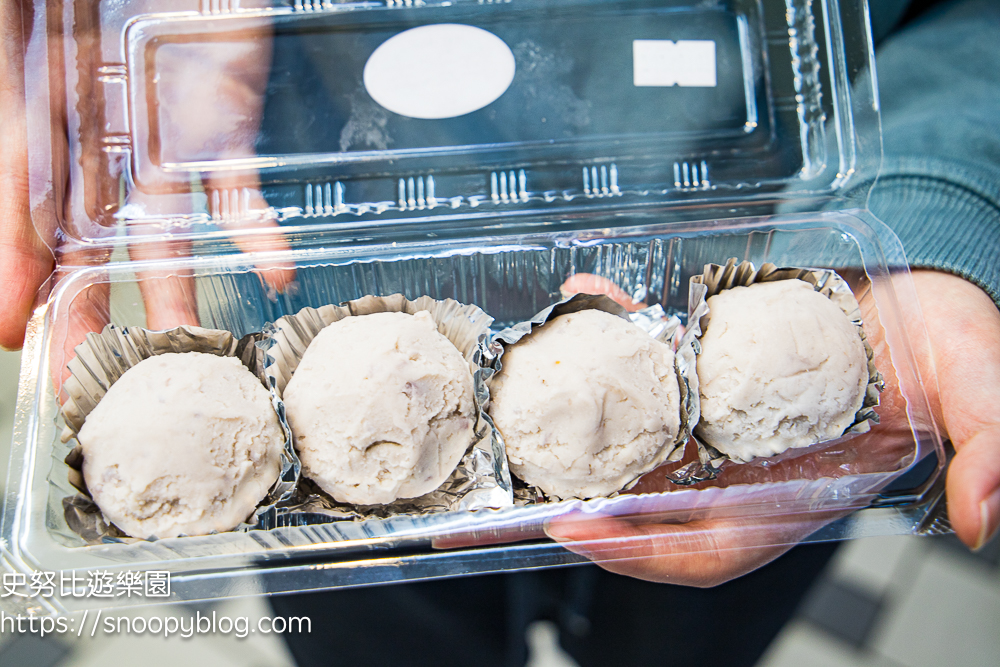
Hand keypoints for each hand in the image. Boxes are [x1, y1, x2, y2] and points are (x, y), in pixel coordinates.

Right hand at [0, 2, 294, 394]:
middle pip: (86, 242)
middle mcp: (97, 139)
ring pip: (163, 234)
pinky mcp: (222, 128)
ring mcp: (162, 139)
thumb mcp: (21, 25)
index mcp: (37, 113)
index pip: (22, 207)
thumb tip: (8, 160)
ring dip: (175, 295)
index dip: (16, 271)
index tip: (14, 335)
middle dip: (86, 307)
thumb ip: (15, 94)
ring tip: (186, 353)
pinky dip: (257, 232)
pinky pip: (239, 190)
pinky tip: (276, 274)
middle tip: (88, 375)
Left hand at [547, 270, 999, 585]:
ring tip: (533, 398)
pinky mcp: (718, 369)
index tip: (584, 533)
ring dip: (587, 422)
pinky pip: (657, 368)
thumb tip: (987, 516)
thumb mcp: (982, 393)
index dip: (647, 553)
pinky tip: (597, 301)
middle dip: (587, 501)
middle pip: (652, 505)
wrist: (934, 287)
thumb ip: (988, 449)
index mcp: (801, 493)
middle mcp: (751, 464)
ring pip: (642, 438)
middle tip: (523, 482)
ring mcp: (728, 417)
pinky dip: (624, 339)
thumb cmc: (956, 346)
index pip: (712, 548)